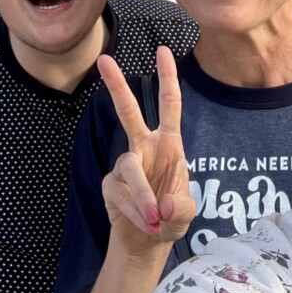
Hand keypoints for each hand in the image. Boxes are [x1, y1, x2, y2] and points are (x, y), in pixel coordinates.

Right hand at [99, 46, 194, 255]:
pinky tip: (144, 223)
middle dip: (116, 85)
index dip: (168, 77)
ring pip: (130, 169)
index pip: (169, 104)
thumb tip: (162, 205)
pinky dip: (136, 211)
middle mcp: (144, 147)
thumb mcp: (187, 212)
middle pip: (128, 111)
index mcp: (168, 143)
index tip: (163, 50)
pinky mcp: (110, 184)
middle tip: (104, 59)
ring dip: (143, 196)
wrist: (148, 242)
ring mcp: (125, 165)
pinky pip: (122, 194)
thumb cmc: (172, 216)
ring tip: (155, 220)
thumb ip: (180, 206)